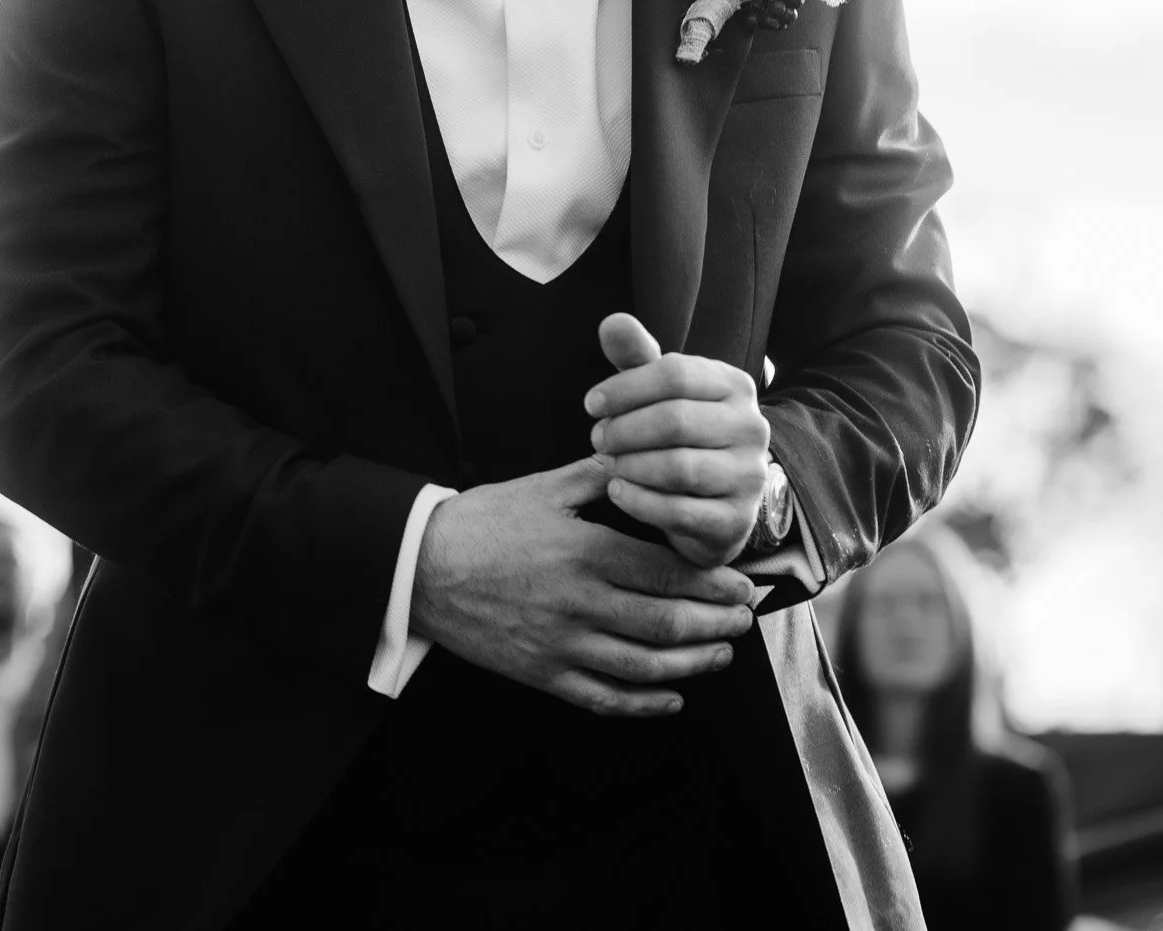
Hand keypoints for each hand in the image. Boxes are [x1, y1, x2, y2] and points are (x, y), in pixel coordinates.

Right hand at [409, 456, 755, 717]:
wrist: (419, 568)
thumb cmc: (480, 523)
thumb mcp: (539, 488)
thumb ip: (596, 477)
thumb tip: (642, 458)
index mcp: (584, 551)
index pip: (667, 573)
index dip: (713, 583)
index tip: (742, 585)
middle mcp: (579, 602)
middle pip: (666, 623)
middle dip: (715, 623)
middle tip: (743, 619)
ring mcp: (561, 643)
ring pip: (643, 665)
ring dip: (691, 664)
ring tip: (719, 654)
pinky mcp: (542, 672)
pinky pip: (602, 698)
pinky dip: (642, 704)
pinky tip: (670, 699)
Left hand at [586, 313, 770, 569]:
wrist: (715, 499)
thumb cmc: (680, 432)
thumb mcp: (660, 391)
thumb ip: (636, 356)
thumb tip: (612, 321)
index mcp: (736, 385)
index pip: (675, 373)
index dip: (624, 387)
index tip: (591, 404)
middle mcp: (752, 428)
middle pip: (674, 420)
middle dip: (624, 429)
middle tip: (597, 439)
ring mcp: (749, 477)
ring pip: (678, 467)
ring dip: (630, 465)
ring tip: (607, 464)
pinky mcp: (736, 521)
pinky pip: (679, 511)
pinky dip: (638, 501)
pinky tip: (617, 491)